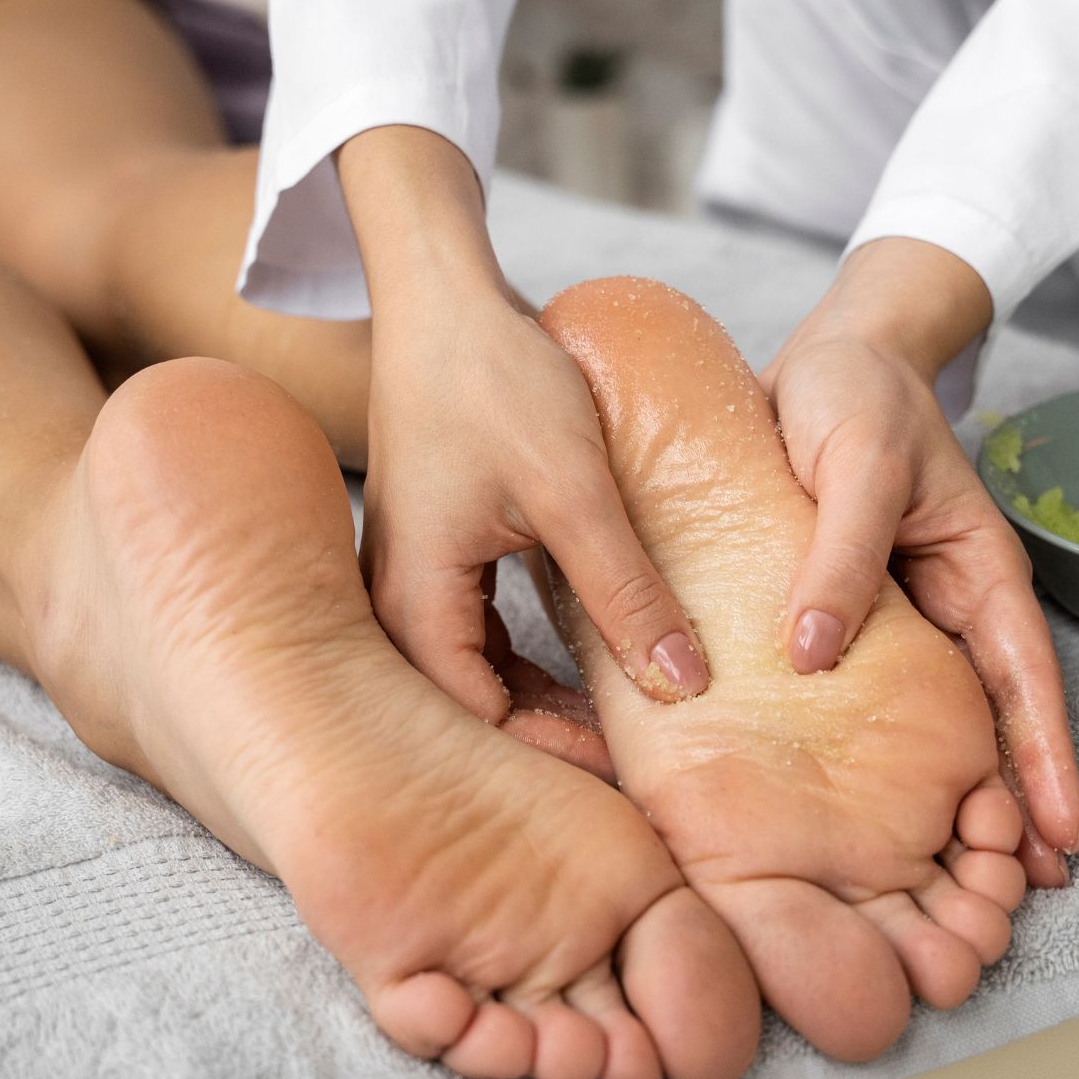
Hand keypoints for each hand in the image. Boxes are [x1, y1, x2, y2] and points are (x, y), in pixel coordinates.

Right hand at [342, 127, 708, 725]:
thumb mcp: (574, 492)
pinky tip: (601, 669)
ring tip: (630, 732)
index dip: (555, 760)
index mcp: (411, 601)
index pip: (477, 724)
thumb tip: (683, 685)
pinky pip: (484, 639)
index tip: (633, 776)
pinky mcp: (437, 559)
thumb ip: (626, 593)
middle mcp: (395, 605)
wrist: (448, 302)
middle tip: (640, 773)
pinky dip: (537, 663)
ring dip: (549, 706)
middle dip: (553, 746)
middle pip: (473, 715)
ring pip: (481, 680)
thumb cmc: (494, 381)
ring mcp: (412, 582)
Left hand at [765, 238, 1078, 883]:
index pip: (1025, 681)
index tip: (1063, 836)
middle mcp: (948, 606)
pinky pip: (867, 691)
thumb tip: (816, 653)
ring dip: (944, 788)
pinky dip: (869, 746)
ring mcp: (902, 615)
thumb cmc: (854, 392)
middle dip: (1009, 803)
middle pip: (988, 719)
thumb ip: (843, 551)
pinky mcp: (846, 612)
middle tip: (1014, 894)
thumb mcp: (857, 460)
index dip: (1044, 760)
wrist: (822, 354)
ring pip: (931, 718)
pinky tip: (847, 798)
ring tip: (945, 872)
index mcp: (979, 571)